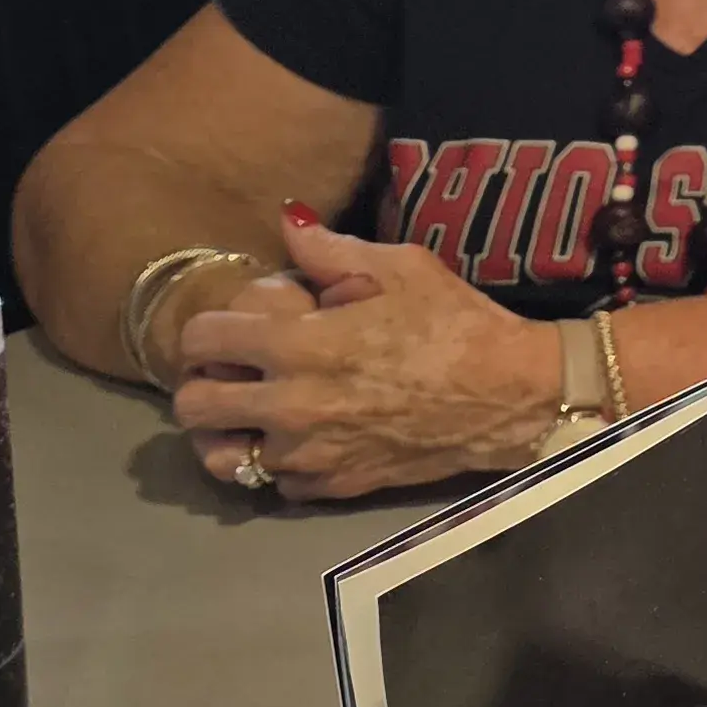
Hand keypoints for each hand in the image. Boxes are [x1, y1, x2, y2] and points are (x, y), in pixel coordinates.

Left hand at [171, 213, 554, 498]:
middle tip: (232, 371)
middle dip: (203, 382)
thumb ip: (330, 249)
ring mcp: (309, 454)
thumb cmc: (457, 324)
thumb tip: (286, 220)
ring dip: (230, 433)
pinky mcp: (334, 486)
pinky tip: (301, 439)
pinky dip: (279, 462)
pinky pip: (275, 482)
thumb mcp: (401, 268)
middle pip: (194, 406)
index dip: (207, 327)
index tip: (227, 326)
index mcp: (298, 344)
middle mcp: (289, 405)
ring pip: (222, 457)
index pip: (200, 339)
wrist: (511, 396)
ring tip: (252, 414)